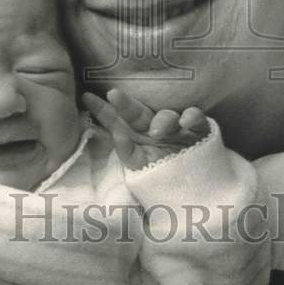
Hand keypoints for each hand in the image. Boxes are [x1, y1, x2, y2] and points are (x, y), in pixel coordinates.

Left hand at [82, 87, 210, 169]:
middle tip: (113, 95)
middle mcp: (153, 128)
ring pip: (167, 115)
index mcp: (136, 136)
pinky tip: (186, 121)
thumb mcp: (142, 169)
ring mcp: (176, 128)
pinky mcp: (198, 131)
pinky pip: (195, 118)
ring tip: (157, 132)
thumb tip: (118, 136)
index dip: (102, 110)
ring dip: (162, 120)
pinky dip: (191, 116)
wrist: (196, 190)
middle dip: (125, 104)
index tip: (85, 97)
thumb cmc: (164, 177)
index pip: (117, 122)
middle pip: (138, 113)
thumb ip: (128, 153)